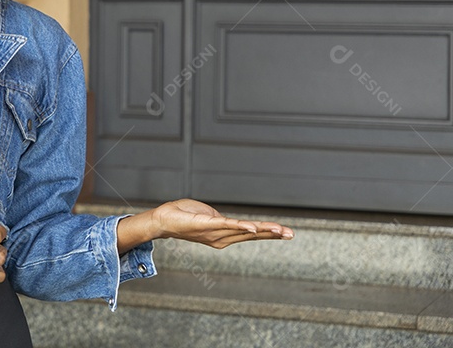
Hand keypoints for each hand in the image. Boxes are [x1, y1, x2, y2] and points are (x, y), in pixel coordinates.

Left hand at [117, 199, 293, 251]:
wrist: (162, 220)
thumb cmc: (183, 216)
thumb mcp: (208, 216)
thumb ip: (222, 220)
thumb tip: (233, 223)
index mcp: (223, 233)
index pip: (250, 233)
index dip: (268, 232)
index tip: (286, 232)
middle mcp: (221, 236)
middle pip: (252, 234)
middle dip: (272, 234)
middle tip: (291, 234)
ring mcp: (214, 231)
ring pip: (243, 231)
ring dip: (262, 230)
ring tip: (280, 230)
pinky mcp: (205, 224)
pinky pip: (225, 226)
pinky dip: (240, 227)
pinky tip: (253, 228)